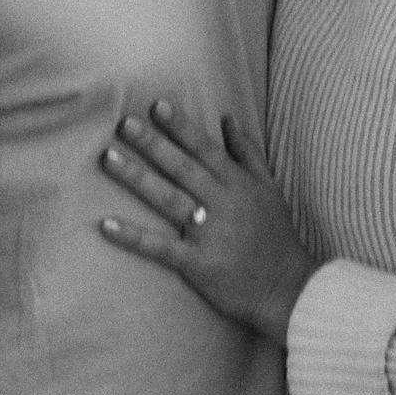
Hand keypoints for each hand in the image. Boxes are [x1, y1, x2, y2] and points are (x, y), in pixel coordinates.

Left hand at [98, 99, 317, 343]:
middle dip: (154, 145)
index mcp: (238, 184)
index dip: (181, 127)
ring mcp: (208, 234)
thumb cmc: (276, 236)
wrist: (288, 288)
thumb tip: (227, 118)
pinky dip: (133, 236)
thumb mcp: (269, 188)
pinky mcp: (197, 264)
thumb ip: (248, 153)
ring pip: (168, 200)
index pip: (205, 149)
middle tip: (125, 124)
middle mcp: (222, 204)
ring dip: (137, 179)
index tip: (157, 106)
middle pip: (183, 169)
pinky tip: (107, 225)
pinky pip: (160, 247)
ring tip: (108, 158)